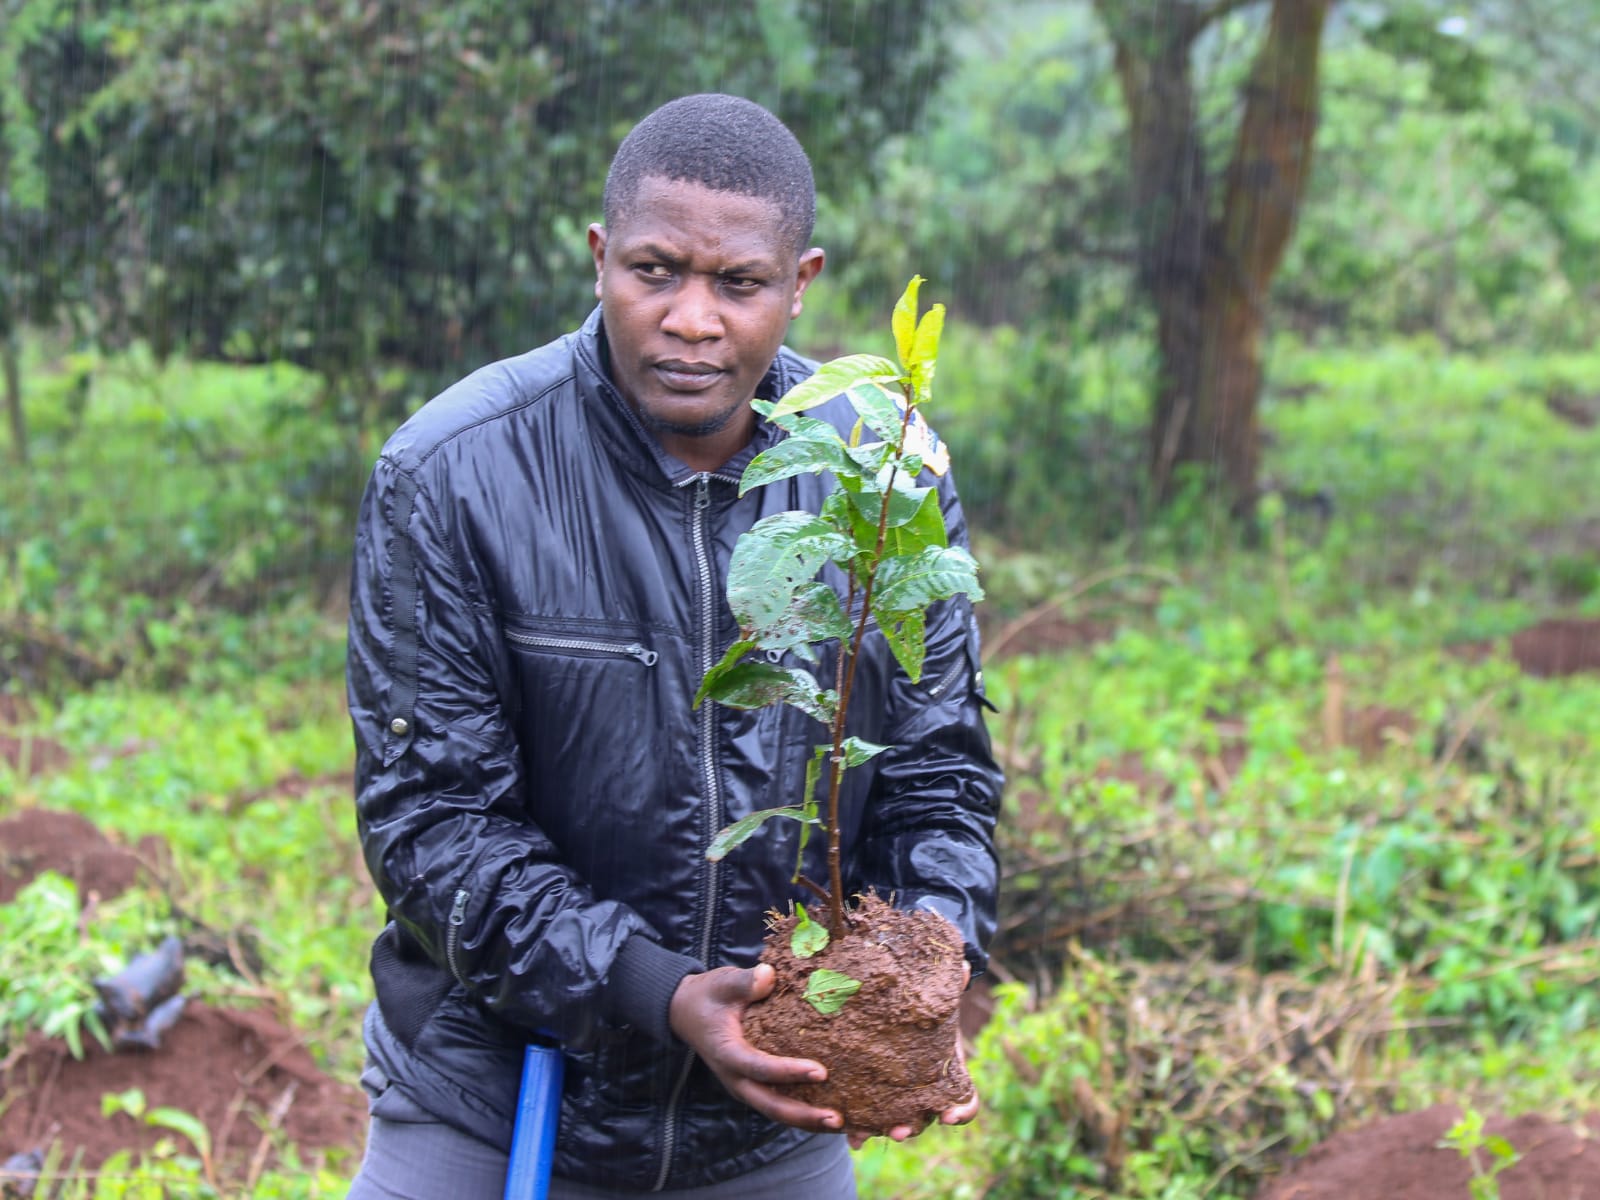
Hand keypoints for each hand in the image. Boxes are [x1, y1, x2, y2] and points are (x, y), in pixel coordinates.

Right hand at [669, 964, 843, 1133]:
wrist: (686, 1012)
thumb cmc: (709, 995)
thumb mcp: (722, 983)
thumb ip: (744, 982)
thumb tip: (768, 976)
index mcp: (727, 1053)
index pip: (759, 1067)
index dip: (790, 1072)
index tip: (821, 1072)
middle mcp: (734, 1077)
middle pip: (770, 1105)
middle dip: (804, 1115)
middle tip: (836, 1118)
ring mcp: (743, 1086)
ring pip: (775, 1111)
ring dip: (806, 1120)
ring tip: (840, 1123)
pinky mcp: (752, 1086)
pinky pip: (777, 1104)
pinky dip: (801, 1112)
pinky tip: (827, 1112)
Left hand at [846, 963, 978, 1150]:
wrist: (903, 1012)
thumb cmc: (925, 1007)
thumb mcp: (936, 998)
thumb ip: (949, 985)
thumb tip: (962, 966)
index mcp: (950, 1073)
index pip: (965, 1102)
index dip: (961, 1112)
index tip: (949, 1116)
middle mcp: (928, 1092)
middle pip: (924, 1119)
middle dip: (912, 1127)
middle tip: (898, 1131)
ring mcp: (904, 1098)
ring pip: (897, 1122)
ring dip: (880, 1131)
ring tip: (862, 1137)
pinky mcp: (878, 1097)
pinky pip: (872, 1117)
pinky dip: (861, 1128)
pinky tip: (847, 1135)